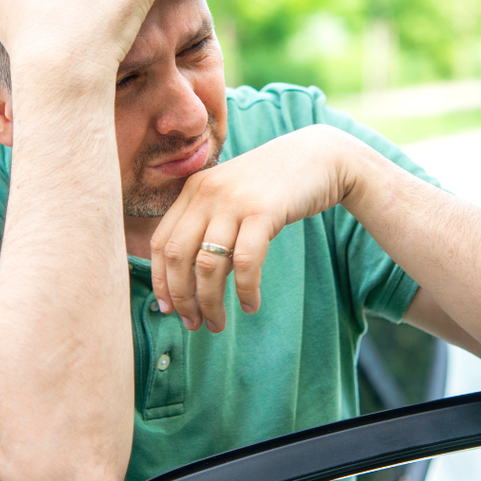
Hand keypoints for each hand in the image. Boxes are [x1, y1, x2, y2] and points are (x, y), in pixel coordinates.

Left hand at [149, 126, 362, 331]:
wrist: (320, 156)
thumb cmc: (275, 185)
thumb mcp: (232, 196)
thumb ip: (210, 224)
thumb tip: (194, 278)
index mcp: (194, 190)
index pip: (159, 241)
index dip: (160, 280)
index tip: (167, 307)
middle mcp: (207, 193)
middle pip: (177, 256)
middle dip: (181, 298)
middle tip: (192, 324)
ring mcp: (235, 201)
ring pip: (207, 264)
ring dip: (210, 302)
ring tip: (218, 323)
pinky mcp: (264, 211)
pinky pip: (245, 262)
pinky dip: (246, 290)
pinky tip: (250, 305)